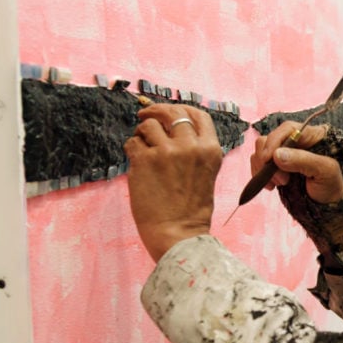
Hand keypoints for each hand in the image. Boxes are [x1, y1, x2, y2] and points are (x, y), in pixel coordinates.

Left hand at [124, 103, 221, 261]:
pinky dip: (132, 150)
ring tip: (142, 149)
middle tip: (144, 116)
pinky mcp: (145, 160)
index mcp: (210, 150)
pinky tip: (137, 163)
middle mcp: (191, 146)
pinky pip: (133, 143)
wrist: (178, 234)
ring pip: (149, 125)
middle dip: (156, 111)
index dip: (181, 108)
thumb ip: (195, 150)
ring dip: (142, 134)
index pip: (198, 115)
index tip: (169, 111)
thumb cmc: (191, 210)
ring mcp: (167, 152)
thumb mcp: (206, 174)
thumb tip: (172, 129)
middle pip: (172, 112)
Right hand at [253, 121, 342, 203]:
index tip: (269, 158)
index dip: (275, 140)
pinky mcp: (275, 166)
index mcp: (312, 136)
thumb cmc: (331, 185)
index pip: (288, 129)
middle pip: (271, 139)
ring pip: (261, 150)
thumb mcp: (325, 172)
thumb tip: (276, 154)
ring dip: (264, 168)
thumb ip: (303, 161)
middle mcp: (296, 141)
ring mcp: (284, 154)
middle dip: (270, 160)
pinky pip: (259, 163)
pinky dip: (259, 174)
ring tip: (281, 183)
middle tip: (282, 180)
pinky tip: (271, 186)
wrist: (327, 205)